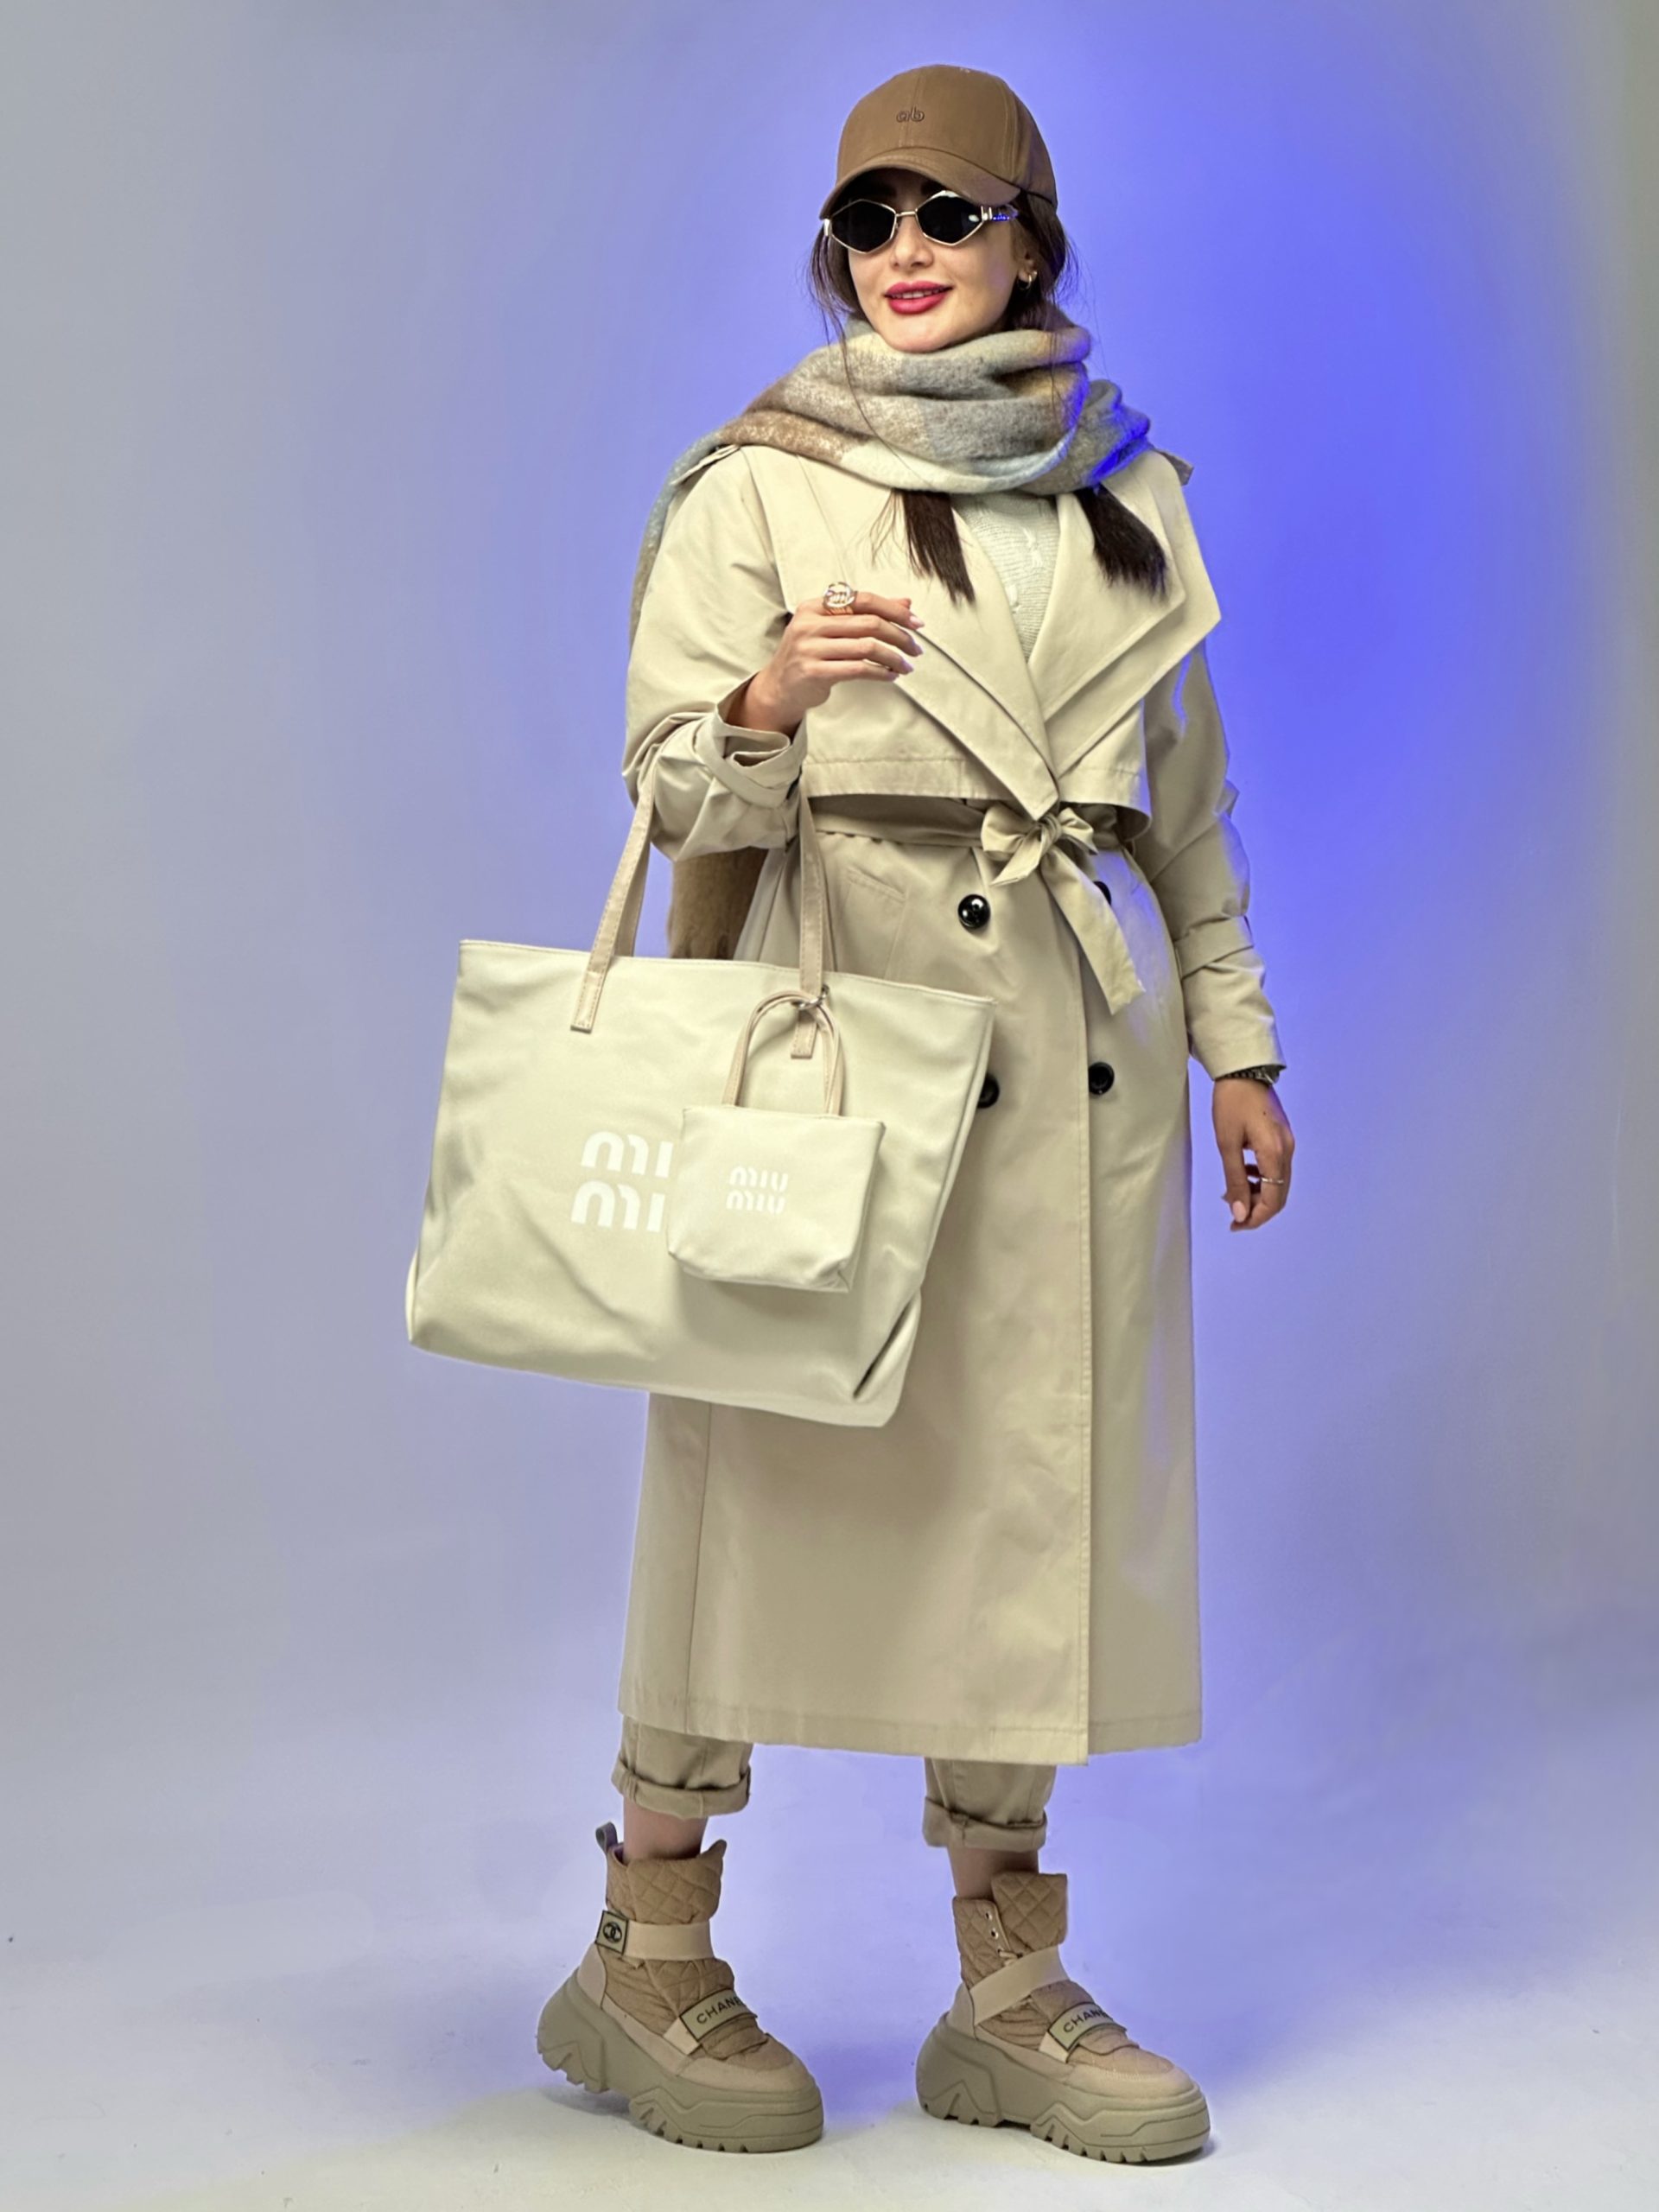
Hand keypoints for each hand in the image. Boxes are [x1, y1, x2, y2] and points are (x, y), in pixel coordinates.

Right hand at [745, 589, 924, 734]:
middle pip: (868, 623)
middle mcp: (810, 624)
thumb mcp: (833, 629)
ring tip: (906, 666)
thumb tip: (905, 602)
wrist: (780, 687)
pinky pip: (858, 669)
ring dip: (893, 657)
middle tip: (915, 648)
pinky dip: (880, 672)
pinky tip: (890, 675)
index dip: (894, 609)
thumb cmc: (810, 655)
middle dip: (899, 636)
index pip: (863, 600)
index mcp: (814, 606)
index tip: (916, 622)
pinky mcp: (814, 672)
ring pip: (866, 647)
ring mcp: (810, 648)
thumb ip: (865, 614)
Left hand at [1212, 1077, 1293, 1230]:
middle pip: (1278, 1195)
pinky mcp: (1282, 1138)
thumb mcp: (1227, 1144)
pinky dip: (1261, 1179)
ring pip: (1277, 1183)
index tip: (1235, 1225)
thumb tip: (1239, 1213)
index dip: (1255, 1218)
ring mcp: (1287, 1144)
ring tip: (1231, 1194)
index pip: (1272, 1200)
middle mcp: (1287, 1151)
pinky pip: (1276, 1169)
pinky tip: (1242, 1174)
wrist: (1243, 1071)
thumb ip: (1234, 1180)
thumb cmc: (1231, 1103)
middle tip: (1233, 1218)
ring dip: (1257, 1194)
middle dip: (1256, 1210)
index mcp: (1275, 1154)